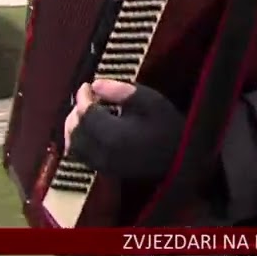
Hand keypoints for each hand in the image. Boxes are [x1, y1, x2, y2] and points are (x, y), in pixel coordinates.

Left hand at [63, 79, 184, 179]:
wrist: (182, 159)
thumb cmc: (168, 126)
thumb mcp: (151, 102)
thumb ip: (123, 92)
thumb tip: (96, 84)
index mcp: (114, 134)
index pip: (86, 114)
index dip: (82, 97)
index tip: (86, 85)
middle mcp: (103, 152)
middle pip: (76, 131)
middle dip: (76, 112)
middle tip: (86, 98)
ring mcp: (103, 165)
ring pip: (75, 146)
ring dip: (74, 128)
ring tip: (84, 114)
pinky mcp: (106, 171)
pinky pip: (82, 157)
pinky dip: (78, 142)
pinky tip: (88, 132)